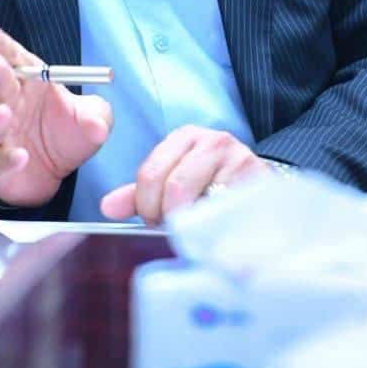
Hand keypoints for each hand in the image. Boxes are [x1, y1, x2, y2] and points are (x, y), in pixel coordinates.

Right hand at [0, 26, 112, 208]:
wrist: (56, 176)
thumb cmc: (69, 136)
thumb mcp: (94, 122)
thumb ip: (97, 116)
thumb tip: (95, 125)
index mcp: (30, 85)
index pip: (14, 60)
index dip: (1, 47)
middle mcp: (8, 104)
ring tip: (4, 113)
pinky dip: (7, 157)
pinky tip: (21, 157)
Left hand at [100, 125, 266, 223]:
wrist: (259, 182)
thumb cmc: (211, 182)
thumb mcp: (173, 179)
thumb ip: (140, 194)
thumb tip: (107, 207)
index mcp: (185, 137)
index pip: (151, 174)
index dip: (147, 206)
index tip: (154, 221)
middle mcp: (213, 141)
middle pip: (175, 187)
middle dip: (168, 216)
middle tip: (174, 230)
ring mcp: (239, 158)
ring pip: (202, 201)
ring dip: (194, 224)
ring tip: (195, 230)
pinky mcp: (258, 181)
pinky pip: (227, 211)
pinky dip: (217, 227)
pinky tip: (217, 230)